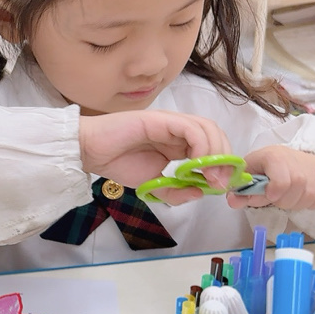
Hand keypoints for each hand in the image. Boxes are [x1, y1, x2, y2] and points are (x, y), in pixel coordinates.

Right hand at [79, 110, 232, 204]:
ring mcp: (170, 123)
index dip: (221, 165)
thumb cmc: (116, 163)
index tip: (221, 186)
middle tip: (219, 182)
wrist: (90, 151)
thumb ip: (175, 192)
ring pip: (208, 130)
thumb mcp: (152, 185)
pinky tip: (195, 165)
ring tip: (210, 176)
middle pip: (215, 135)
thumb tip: (200, 194)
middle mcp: (178, 130)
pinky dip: (201, 147)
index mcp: (177, 144)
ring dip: (216, 154)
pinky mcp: (162, 119)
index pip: (212, 147)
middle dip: (224, 159)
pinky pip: (192, 130)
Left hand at [228, 145, 314, 210]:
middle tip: (273, 194)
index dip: (272, 194)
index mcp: (275, 158)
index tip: (268, 195)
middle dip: (278, 201)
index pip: (280, 184)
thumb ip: (240, 187)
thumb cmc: (270, 163)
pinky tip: (297, 193)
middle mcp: (296, 166)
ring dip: (291, 203)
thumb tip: (233, 201)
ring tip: (285, 193)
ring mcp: (312, 176)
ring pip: (303, 201)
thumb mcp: (251, 169)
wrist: (297, 159)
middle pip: (289, 197)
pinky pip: (313, 202)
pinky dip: (303, 203)